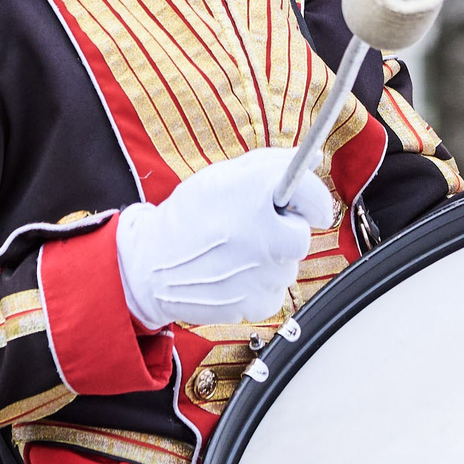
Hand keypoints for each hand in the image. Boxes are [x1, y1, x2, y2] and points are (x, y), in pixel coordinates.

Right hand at [114, 147, 334, 331]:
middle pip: (301, 237)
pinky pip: (274, 292)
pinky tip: (233, 274)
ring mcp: (261, 274)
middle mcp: (263, 234)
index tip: (308, 205)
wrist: (150, 265)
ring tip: (235, 252)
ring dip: (270, 259)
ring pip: (287, 266)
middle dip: (285, 232)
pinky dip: (259, 285)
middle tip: (258, 228)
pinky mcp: (257, 303)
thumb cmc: (188, 218)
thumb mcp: (225, 177)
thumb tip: (314, 159)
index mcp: (255, 194)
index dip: (313, 199)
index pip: (313, 197)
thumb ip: (272, 164)